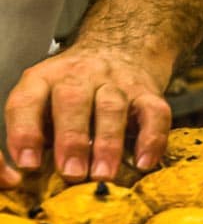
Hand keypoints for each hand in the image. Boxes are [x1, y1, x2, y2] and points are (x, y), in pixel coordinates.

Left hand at [3, 44, 172, 187]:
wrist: (121, 48)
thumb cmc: (76, 89)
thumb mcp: (45, 98)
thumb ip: (38, 129)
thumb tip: (31, 175)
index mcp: (44, 79)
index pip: (27, 102)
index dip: (26, 133)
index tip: (29, 164)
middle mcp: (80, 76)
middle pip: (73, 101)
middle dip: (72, 140)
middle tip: (72, 174)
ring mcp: (117, 83)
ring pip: (111, 108)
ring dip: (107, 143)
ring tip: (103, 174)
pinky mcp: (149, 93)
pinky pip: (154, 113)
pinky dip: (151, 139)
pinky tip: (143, 163)